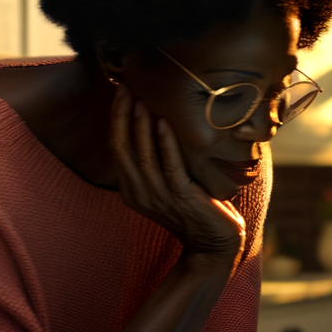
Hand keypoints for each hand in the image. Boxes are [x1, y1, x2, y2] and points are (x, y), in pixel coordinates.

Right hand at [110, 84, 243, 272]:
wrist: (214, 244)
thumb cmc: (196, 208)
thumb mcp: (170, 182)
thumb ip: (160, 159)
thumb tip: (163, 121)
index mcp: (132, 188)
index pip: (116, 146)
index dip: (116, 118)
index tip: (120, 90)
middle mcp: (139, 192)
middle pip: (122, 148)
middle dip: (122, 115)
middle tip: (125, 87)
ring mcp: (159, 197)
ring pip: (142, 155)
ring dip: (140, 126)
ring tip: (140, 99)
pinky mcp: (182, 198)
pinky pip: (170, 167)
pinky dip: (166, 144)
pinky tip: (164, 123)